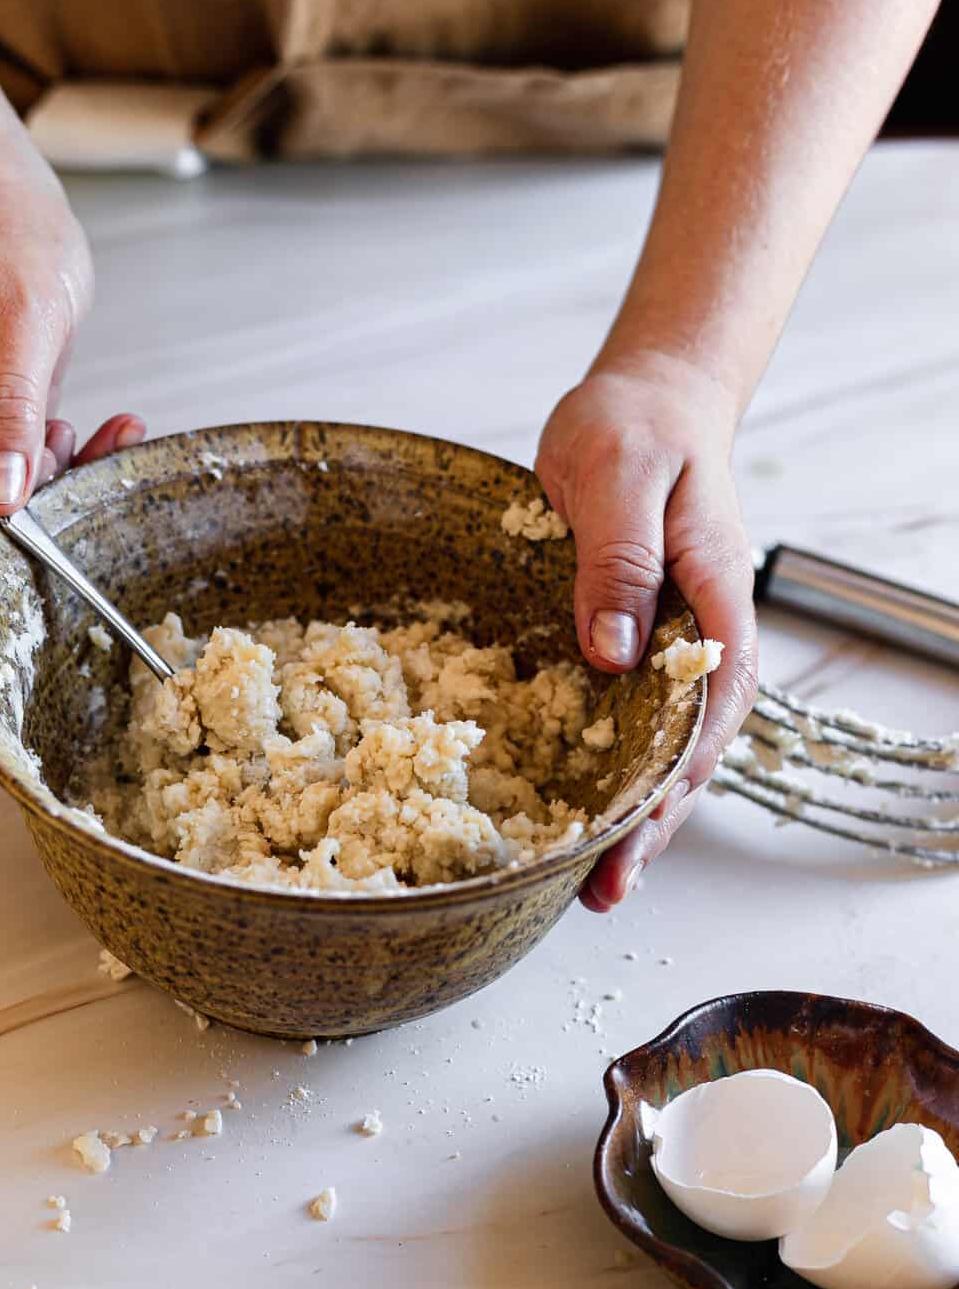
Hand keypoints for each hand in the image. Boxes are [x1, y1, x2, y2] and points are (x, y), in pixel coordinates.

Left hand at [535, 351, 758, 909]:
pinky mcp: (625, 644)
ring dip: (629, 817)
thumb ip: (618, 559)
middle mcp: (697, 635)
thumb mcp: (622, 473)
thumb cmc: (637, 425)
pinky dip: (601, 774)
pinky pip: (620, 721)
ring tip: (593, 887)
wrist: (641, 399)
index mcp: (714, 598)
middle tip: (606, 888)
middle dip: (651, 823)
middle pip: (688, 748)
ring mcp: (662, 646)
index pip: (713, 701)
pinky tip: (575, 819)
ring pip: (655, 749)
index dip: (679, 771)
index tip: (641, 824)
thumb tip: (611, 653)